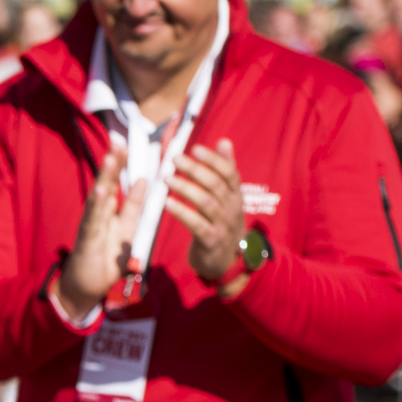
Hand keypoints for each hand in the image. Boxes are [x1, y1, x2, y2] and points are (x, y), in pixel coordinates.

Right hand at [57, 143, 138, 321]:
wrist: (86, 286)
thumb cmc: (105, 258)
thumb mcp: (126, 229)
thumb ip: (132, 206)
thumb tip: (143, 180)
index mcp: (108, 210)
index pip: (115, 181)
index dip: (121, 162)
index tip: (127, 141)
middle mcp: (97, 213)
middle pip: (105, 183)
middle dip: (112, 162)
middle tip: (118, 140)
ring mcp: (90, 225)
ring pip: (98, 197)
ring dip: (104, 177)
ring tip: (111, 157)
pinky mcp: (87, 239)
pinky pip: (92, 220)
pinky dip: (97, 205)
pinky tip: (101, 190)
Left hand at [166, 139, 246, 282]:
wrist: (225, 260)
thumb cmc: (221, 222)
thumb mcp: (227, 197)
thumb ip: (225, 169)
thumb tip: (224, 141)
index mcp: (235, 194)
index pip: (228, 172)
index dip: (213, 160)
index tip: (195, 148)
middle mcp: (232, 207)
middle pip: (215, 185)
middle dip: (195, 170)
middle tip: (174, 159)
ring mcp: (223, 225)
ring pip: (206, 203)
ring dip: (185, 189)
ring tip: (166, 179)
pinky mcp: (211, 241)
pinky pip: (197, 224)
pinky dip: (182, 213)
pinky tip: (167, 204)